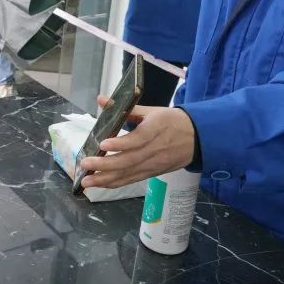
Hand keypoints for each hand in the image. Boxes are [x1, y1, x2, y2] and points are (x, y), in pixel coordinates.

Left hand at [78, 105, 195, 188]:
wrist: (198, 138)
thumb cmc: (172, 121)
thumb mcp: (152, 111)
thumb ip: (126, 108)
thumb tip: (101, 99)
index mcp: (156, 129)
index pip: (138, 139)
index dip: (121, 143)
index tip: (103, 144)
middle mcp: (154, 149)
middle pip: (129, 160)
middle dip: (105, 165)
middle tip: (85, 164)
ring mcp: (153, 164)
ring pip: (129, 173)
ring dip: (106, 179)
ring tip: (87, 181)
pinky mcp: (152, 172)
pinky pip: (132, 179)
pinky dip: (115, 183)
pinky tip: (100, 184)